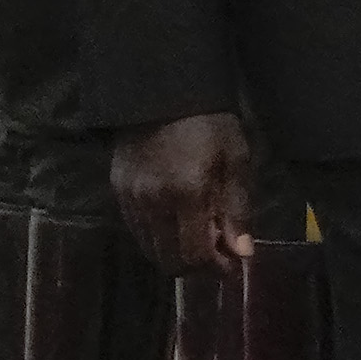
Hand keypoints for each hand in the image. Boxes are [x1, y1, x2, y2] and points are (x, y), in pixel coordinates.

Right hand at [112, 109, 254, 278]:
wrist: (164, 91)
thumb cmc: (210, 123)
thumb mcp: (236, 160)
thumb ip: (238, 210)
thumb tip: (243, 253)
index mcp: (187, 194)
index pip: (194, 255)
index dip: (215, 268)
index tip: (232, 264)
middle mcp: (153, 203)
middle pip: (169, 260)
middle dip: (195, 266)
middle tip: (216, 254)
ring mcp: (131, 198)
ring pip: (150, 249)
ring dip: (174, 253)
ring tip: (197, 237)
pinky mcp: (117, 190)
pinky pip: (136, 229)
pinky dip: (156, 236)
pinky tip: (174, 222)